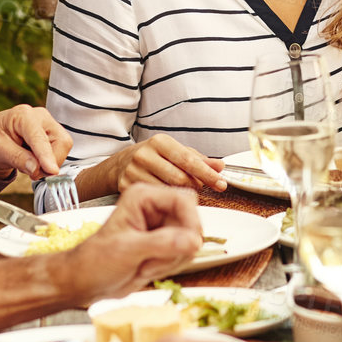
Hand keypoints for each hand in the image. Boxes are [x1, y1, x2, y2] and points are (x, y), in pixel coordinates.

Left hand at [0, 105, 72, 179]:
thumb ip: (17, 158)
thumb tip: (36, 168)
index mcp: (23, 116)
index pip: (40, 138)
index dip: (47, 156)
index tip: (52, 171)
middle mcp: (40, 117)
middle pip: (60, 141)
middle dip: (50, 162)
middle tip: (33, 174)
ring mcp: (47, 125)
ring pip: (63, 147)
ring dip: (49, 163)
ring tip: (29, 166)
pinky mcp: (51, 135)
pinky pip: (59, 151)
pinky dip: (48, 162)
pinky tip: (33, 161)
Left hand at [55, 182, 205, 304]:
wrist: (87, 282)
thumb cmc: (96, 260)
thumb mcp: (128, 249)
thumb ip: (162, 243)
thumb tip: (193, 241)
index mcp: (144, 198)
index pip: (184, 200)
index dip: (191, 222)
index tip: (190, 243)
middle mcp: (155, 208)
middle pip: (191, 221)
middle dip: (179, 245)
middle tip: (155, 259)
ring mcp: (162, 227)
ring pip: (191, 239)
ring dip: (173, 259)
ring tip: (146, 264)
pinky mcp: (165, 244)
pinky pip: (186, 252)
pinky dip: (172, 265)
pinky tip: (149, 268)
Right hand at [95, 133, 226, 195]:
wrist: (119, 165)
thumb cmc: (153, 157)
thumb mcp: (175, 152)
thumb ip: (199, 159)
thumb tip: (220, 166)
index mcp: (160, 142)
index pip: (188, 160)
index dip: (207, 174)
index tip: (221, 183)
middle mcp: (144, 155)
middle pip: (180, 178)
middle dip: (195, 185)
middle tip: (198, 186)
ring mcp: (133, 172)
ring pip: (168, 191)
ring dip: (181, 194)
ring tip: (181, 189)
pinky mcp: (126, 187)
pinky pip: (155, 199)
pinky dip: (166, 199)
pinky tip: (166, 195)